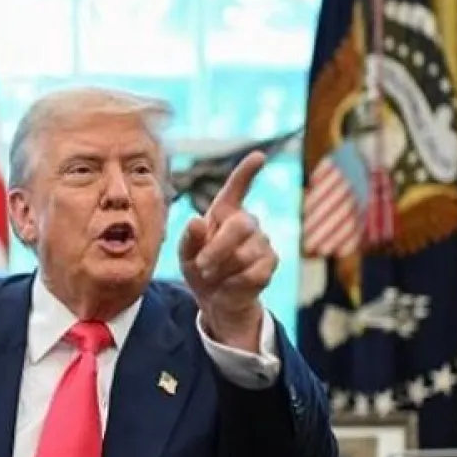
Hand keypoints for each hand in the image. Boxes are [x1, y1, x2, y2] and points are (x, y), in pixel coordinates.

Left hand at [179, 151, 274, 352]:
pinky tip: (230, 283)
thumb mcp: (185, 255)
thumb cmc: (200, 269)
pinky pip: (252, 272)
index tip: (259, 156)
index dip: (246, 172)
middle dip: (217, 249)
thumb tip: (196, 221)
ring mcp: (263, 242)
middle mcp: (247, 222)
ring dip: (222, 269)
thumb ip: (188, 239)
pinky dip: (234, 282)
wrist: (216, 300)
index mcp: (224, 213)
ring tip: (214, 275)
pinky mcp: (270, 263)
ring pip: (244, 254)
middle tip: (201, 266)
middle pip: (241, 226)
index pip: (237, 188)